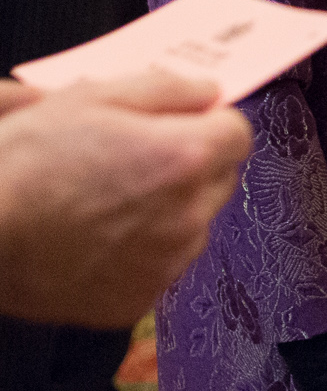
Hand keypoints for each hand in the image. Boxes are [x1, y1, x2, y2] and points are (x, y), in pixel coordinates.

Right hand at [0, 70, 252, 325]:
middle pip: (219, 179)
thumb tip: (209, 92)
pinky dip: (141, 253)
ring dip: (169, 211)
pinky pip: (159, 266)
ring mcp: (166, 263)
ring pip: (193, 224)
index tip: (177, 124)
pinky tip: (95, 240)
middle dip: (191, 165)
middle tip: (134, 160)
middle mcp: (190, 214)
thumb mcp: (91, 97)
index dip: (207, 123)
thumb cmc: (25, 162)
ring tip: (106, 202)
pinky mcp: (137, 301)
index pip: (237, 132)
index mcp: (187, 157)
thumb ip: (165, 88)